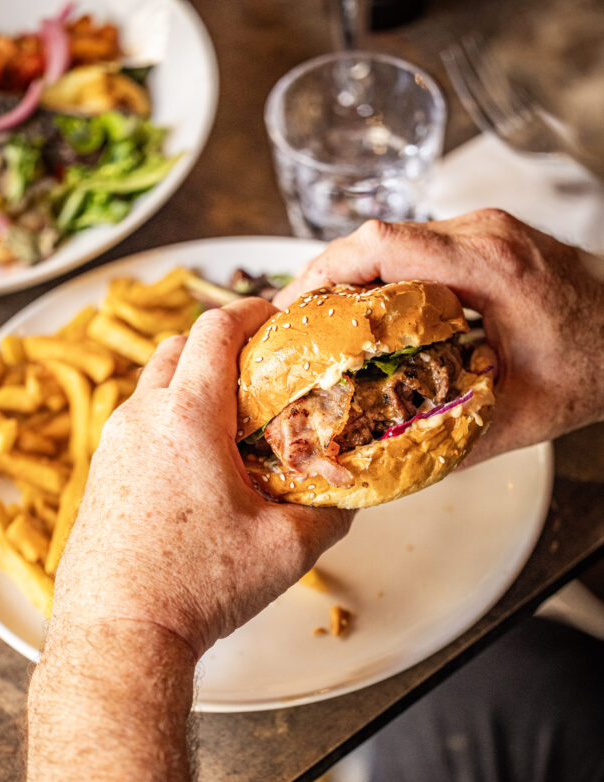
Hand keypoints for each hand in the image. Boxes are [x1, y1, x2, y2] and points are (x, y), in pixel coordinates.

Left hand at [47, 298, 351, 662]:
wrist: (119, 634)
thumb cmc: (196, 589)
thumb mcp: (288, 549)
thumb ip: (330, 512)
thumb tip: (348, 496)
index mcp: (187, 418)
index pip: (215, 330)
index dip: (250, 310)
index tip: (274, 314)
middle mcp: (141, 420)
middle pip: (178, 347)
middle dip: (220, 342)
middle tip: (260, 366)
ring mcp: (113, 448)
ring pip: (152, 387)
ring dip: (191, 383)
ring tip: (231, 419)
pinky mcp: (100, 477)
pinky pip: (137, 426)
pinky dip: (168, 421)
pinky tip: (197, 465)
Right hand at [276, 209, 603, 464]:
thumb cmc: (598, 364)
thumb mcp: (523, 416)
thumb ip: (453, 442)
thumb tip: (387, 468)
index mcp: (494, 267)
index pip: (385, 246)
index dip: (325, 273)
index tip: (292, 310)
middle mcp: (486, 234)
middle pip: (377, 237)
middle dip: (324, 278)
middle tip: (293, 327)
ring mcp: (486, 229)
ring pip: (393, 238)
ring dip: (351, 276)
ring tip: (320, 325)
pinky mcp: (485, 237)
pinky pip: (416, 246)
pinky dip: (381, 276)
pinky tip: (367, 315)